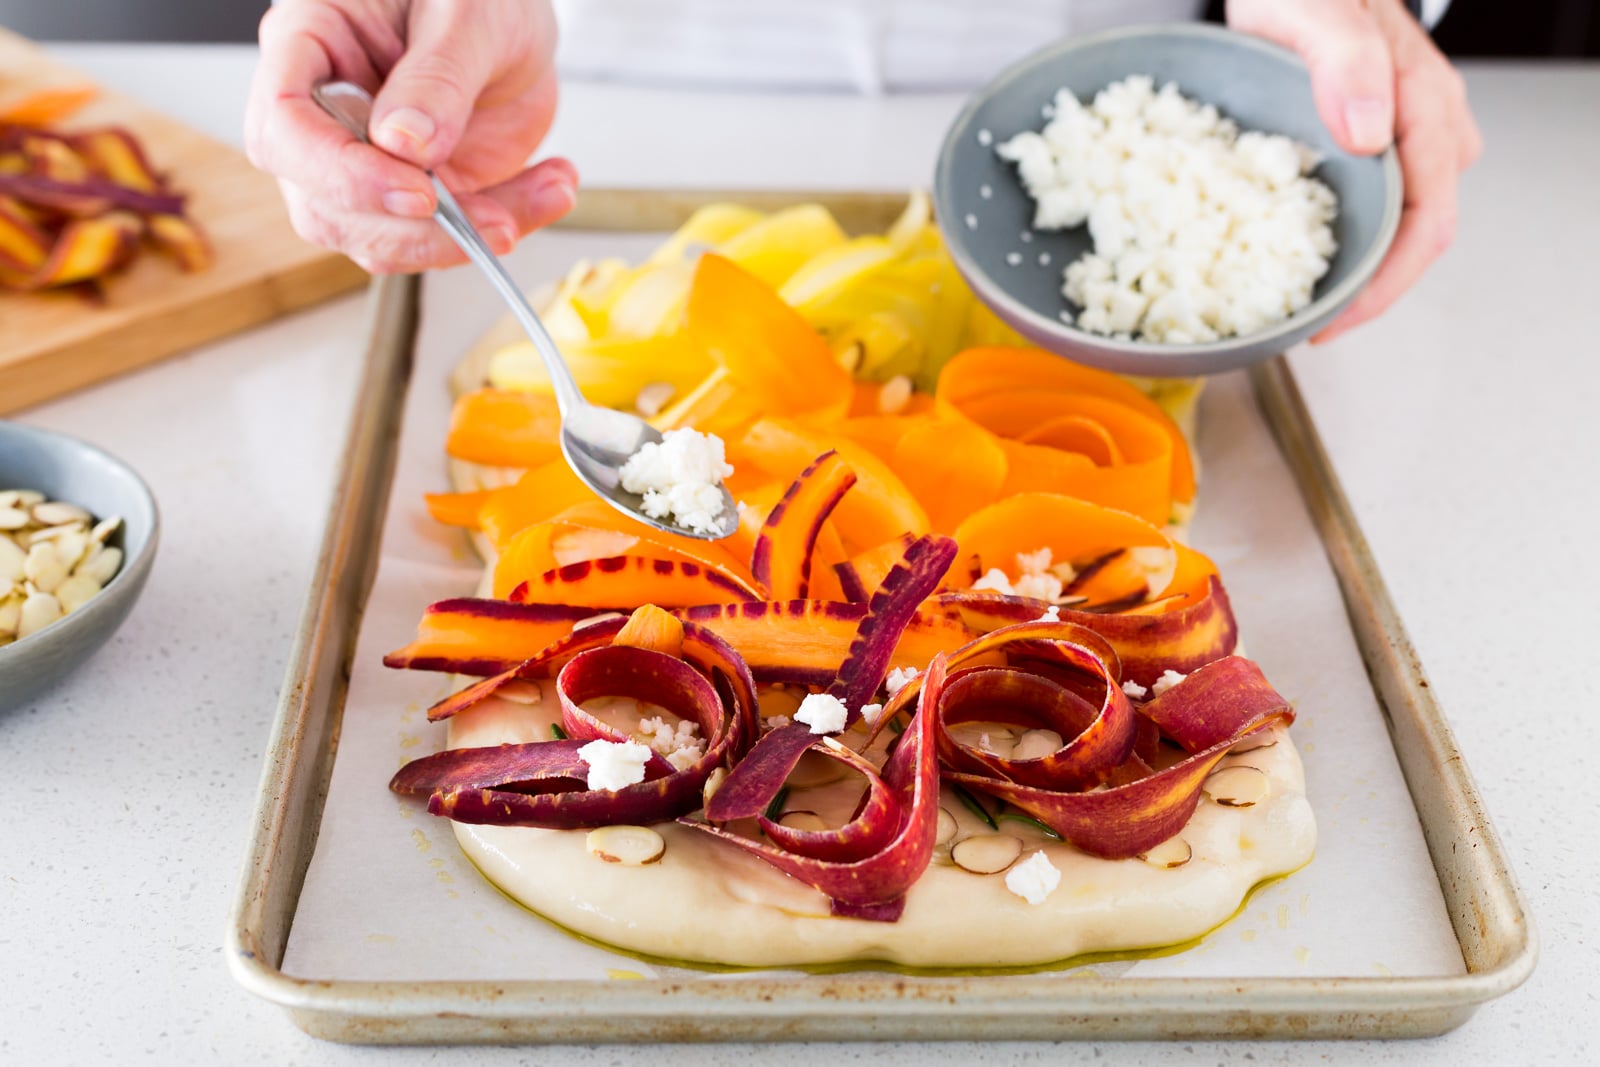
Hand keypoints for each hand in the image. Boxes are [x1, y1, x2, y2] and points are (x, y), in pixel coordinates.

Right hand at [245, 0, 573, 273]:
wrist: (515, 17)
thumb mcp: (467, 12)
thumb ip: (438, 75)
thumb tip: (405, 145)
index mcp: (308, 44)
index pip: (284, 128)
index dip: (342, 174)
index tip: (418, 192)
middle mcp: (324, 114)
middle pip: (325, 205)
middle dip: (416, 229)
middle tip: (498, 219)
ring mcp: (366, 164)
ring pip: (382, 240)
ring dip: (469, 238)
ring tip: (549, 190)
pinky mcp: (415, 196)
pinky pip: (441, 240)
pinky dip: (500, 227)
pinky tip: (550, 190)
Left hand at [1227, 0, 1482, 341]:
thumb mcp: (1316, 7)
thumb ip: (1346, 59)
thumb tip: (1369, 134)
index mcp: (1424, 107)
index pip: (1427, 222)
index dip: (1384, 286)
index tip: (1332, 322)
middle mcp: (1424, 129)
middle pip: (1415, 237)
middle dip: (1366, 292)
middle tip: (1304, 327)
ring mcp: (1401, 137)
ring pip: (1393, 225)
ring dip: (1351, 269)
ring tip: (1294, 301)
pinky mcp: (1370, 143)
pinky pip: (1366, 205)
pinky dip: (1334, 239)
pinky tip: (1288, 258)